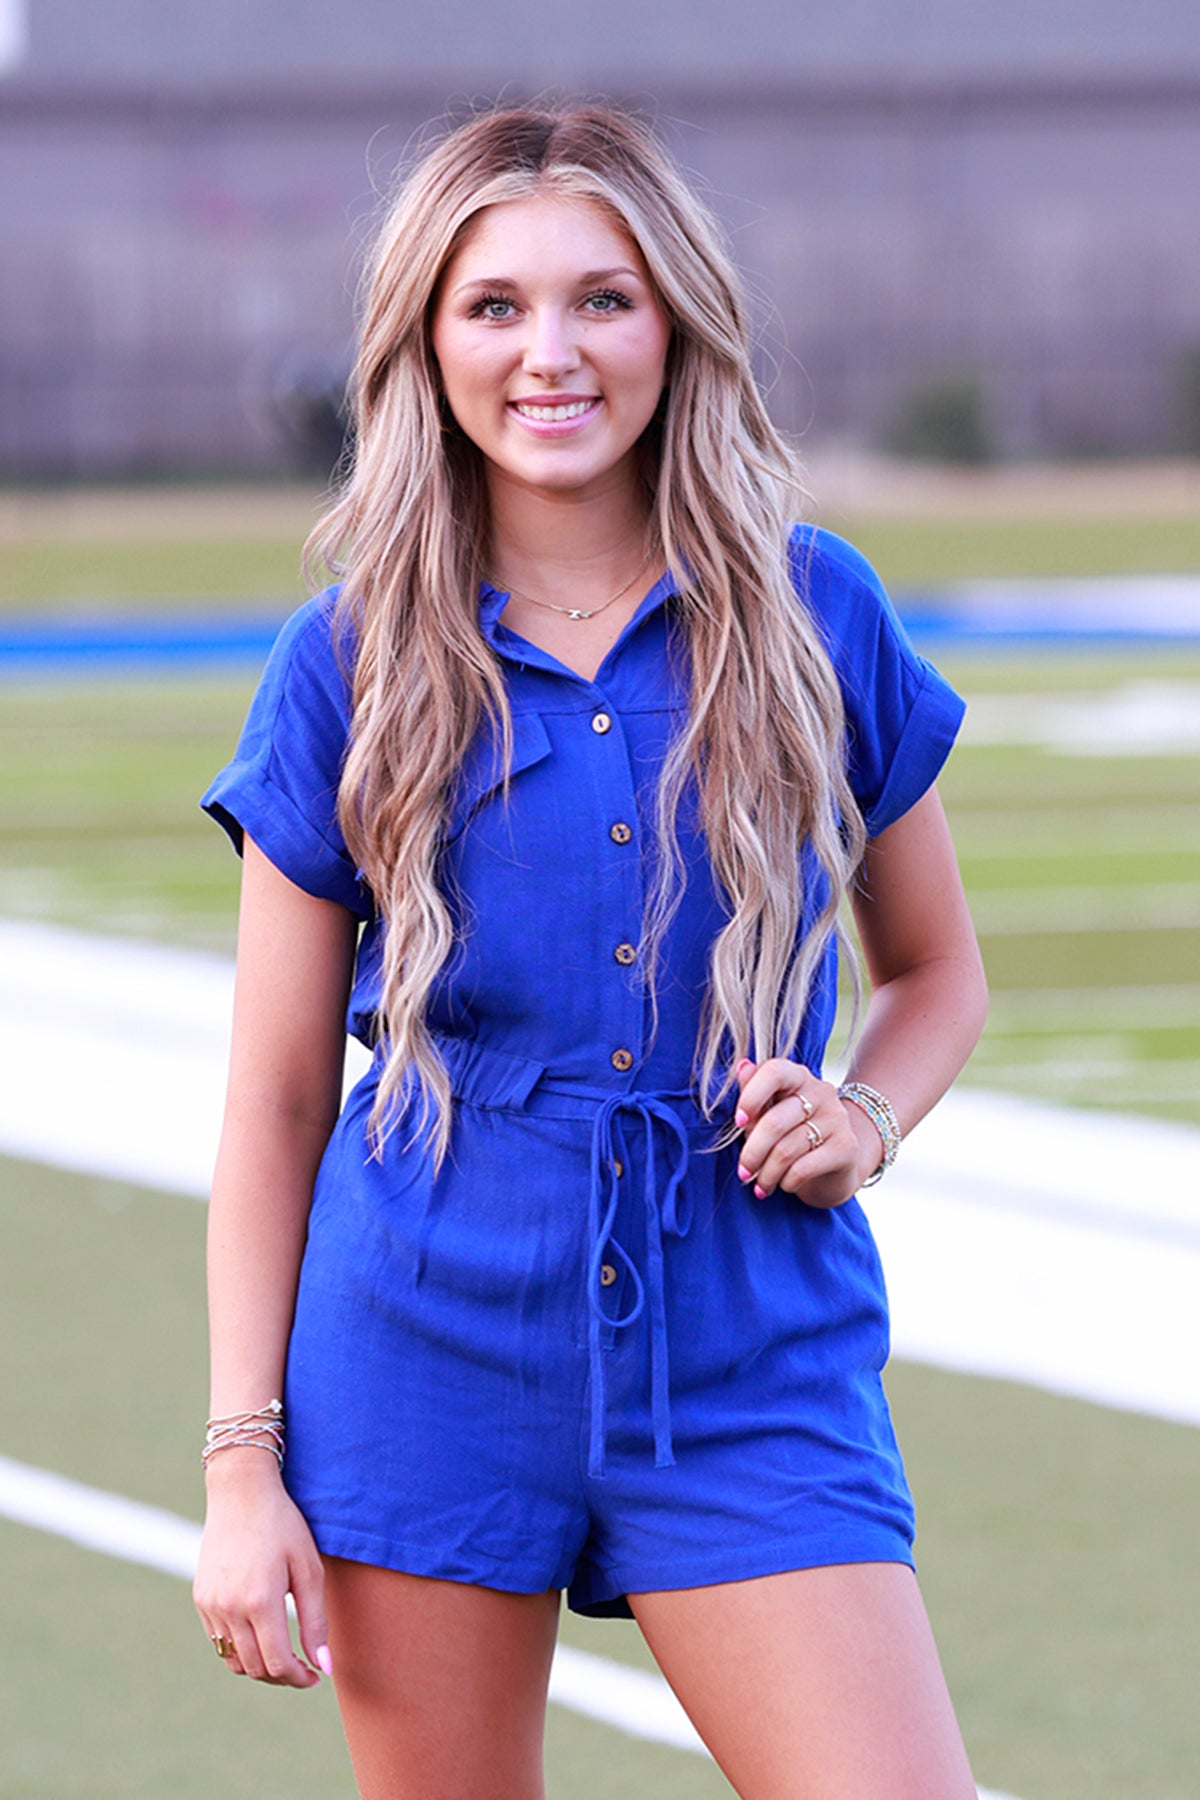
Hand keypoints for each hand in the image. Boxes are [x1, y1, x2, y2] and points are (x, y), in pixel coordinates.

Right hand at [194, 1451, 329, 1687]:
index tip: (315, 1675)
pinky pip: (219, 1641)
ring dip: (260, 1666)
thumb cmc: (283, 1526)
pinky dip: (240, 1650)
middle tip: (303, 1667)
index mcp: (260, 1602)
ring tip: (283, 1654)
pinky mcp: (201, 1600)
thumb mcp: (309, 1569)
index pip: (277, 1664)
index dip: (299, 1678)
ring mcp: (210, 1606)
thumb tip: (324, 1667)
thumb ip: (315, 1622)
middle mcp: (230, 1609)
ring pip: (234, 1660)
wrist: (241, 1493)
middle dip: (282, 1676)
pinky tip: (261, 1635)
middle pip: (255, 1669)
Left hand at [733, 1057, 882, 1208]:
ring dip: (767, 1174)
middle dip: (752, 1153)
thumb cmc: (793, 1135)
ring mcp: (836, 1118)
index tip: (739, 1122)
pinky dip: (787, 1182)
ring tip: (760, 1186)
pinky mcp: (846, 1147)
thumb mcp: (770, 1113)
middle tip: (743, 1172)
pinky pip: (803, 1168)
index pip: (774, 1072)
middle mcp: (821, 1092)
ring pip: (786, 1150)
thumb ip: (754, 1093)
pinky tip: (785, 1185)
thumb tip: (742, 1067)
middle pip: (775, 1121)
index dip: (751, 1096)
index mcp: (798, 1077)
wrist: (837, 1166)